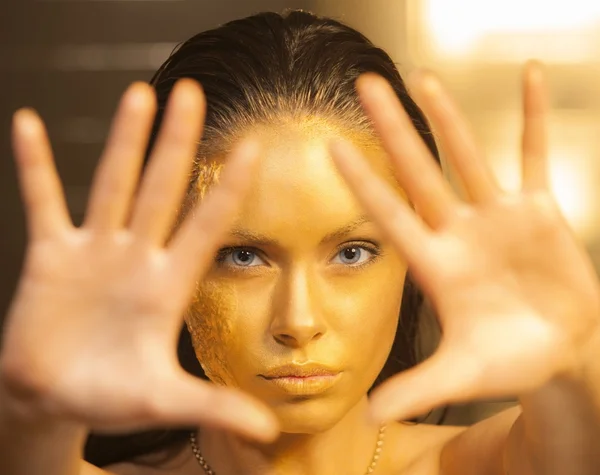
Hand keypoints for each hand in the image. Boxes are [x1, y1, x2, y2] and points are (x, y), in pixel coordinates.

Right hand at [0, 80, 277, 440]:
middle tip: (194, 93)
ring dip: (124, 141)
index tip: (255, 148)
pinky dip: (34, 166)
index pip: (206, 228)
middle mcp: (137, 258)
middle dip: (178, 143)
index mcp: (168, 287)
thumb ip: (215, 407)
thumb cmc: (111, 398)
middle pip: (162, 189)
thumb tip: (272, 433)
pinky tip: (25, 123)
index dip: (227, 191)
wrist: (56, 396)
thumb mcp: (164, 402)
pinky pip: (42, 202)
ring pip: (112, 184)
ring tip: (139, 93)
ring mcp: (95, 251)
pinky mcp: (51, 256)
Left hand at [330, 62, 599, 422]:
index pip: (389, 215)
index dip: (362, 182)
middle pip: (419, 171)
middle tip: (364, 85)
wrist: (560, 350)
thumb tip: (368, 417)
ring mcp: (496, 217)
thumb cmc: (508, 363)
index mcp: (435, 265)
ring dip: (446, 116)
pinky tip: (529, 76)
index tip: (329, 148)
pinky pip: (533, 154)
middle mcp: (458, 232)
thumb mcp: (462, 375)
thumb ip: (417, 388)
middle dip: (393, 129)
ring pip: (467, 156)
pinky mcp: (537, 210)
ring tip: (421, 75)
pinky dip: (533, 117)